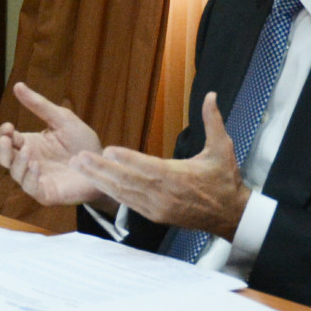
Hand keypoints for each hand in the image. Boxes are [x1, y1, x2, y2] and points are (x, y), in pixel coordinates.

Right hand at [0, 82, 111, 208]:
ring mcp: (37, 179)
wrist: (105, 164)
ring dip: (18, 162)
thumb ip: (39, 105)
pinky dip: (30, 178)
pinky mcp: (47, 193)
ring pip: (16, 173)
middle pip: (5, 158)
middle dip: (2, 149)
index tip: (9, 126)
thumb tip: (17, 85)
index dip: (4, 133)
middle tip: (7, 139)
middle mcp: (30, 162)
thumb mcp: (61, 119)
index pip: (8, 139)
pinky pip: (32, 188)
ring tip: (29, 151)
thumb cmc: (83, 142)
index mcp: (31, 144)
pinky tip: (36, 166)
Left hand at [71, 92, 250, 237]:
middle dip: (102, 169)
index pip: (149, 167)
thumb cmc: (224, 180)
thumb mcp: (222, 148)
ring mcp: (158, 207)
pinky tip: (97, 182)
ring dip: (100, 180)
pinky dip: (112, 192)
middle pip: (128, 181)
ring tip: (80, 167)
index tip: (108, 149)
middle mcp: (165, 194)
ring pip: (124, 193)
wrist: (230, 215)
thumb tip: (211, 95)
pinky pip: (129, 204)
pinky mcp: (155, 216)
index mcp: (179, 176)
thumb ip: (213, 121)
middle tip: (80, 158)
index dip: (128, 159)